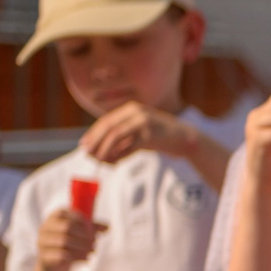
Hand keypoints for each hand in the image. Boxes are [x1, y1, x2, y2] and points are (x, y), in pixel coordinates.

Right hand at [36, 206, 100, 270]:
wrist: (54, 267)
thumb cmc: (69, 245)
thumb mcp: (81, 234)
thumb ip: (93, 228)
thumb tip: (108, 227)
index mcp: (53, 218)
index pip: (65, 212)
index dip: (81, 220)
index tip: (92, 229)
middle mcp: (45, 228)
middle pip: (66, 227)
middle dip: (84, 235)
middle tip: (95, 242)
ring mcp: (42, 242)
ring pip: (64, 241)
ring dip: (83, 247)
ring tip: (93, 251)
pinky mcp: (44, 256)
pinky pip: (62, 255)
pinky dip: (78, 257)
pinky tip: (86, 259)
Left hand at [78, 102, 197, 164]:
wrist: (187, 140)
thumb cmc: (161, 138)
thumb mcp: (140, 132)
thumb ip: (123, 137)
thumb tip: (98, 150)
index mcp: (132, 109)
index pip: (106, 120)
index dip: (93, 133)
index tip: (84, 145)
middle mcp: (137, 112)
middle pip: (108, 126)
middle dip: (95, 141)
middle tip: (87, 154)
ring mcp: (144, 122)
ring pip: (116, 136)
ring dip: (104, 150)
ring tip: (99, 160)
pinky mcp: (151, 135)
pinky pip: (129, 146)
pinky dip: (119, 156)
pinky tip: (115, 162)